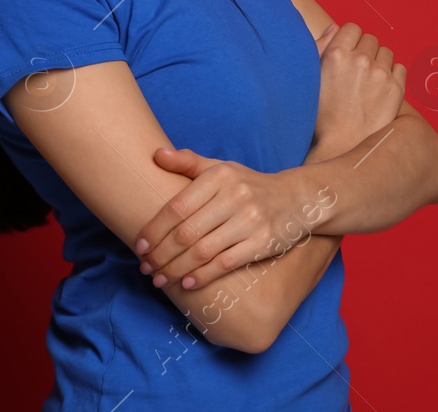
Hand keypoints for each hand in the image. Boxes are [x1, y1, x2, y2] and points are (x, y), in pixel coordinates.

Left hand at [133, 148, 316, 290]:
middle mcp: (235, 196)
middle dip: (161, 254)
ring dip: (176, 270)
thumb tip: (155, 155)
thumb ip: (188, 162)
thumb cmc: (248, 185)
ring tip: (160, 279)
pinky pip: (226, 263)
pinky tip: (187, 283)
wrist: (297, 199)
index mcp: (220, 176)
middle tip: (145, 267)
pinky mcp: (263, 242)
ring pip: (203, 251)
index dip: (155, 229)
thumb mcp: (221, 168)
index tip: (139, 245)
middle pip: (187, 232)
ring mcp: (251, 220)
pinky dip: (203, 276)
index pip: (177, 206)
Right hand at [312, 21, 405, 157]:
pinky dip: (392, 76)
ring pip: (386, 52)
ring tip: (368, 83)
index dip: (349, 41)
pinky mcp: (397, 88)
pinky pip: (400, 68)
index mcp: (336, 54)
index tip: (348, 55)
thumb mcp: (310, 77)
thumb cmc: (321, 113)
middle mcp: (360, 60)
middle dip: (364, 52)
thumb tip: (335, 27)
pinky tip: (380, 90)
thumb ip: (321, 46)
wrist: (341, 145)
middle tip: (357, 73)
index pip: (352, 28)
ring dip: (379, 63)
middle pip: (370, 39)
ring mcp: (381, 74)